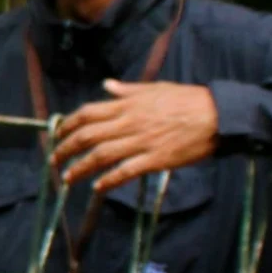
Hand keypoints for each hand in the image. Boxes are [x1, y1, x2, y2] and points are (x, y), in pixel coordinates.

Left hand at [50, 81, 218, 191]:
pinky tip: (98, 187)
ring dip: (80, 167)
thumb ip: (126, 90)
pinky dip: (109, 180)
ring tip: (67, 178)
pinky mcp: (155, 159)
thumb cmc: (187, 99)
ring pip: (101, 155)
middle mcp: (129, 123)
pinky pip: (126, 171)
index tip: (56, 134)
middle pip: (88, 136)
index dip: (67, 125)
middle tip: (54, 159)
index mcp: (127, 105)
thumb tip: (106, 85)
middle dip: (66, 148)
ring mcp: (141, 142)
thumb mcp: (154, 88)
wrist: (217, 115)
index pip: (87, 113)